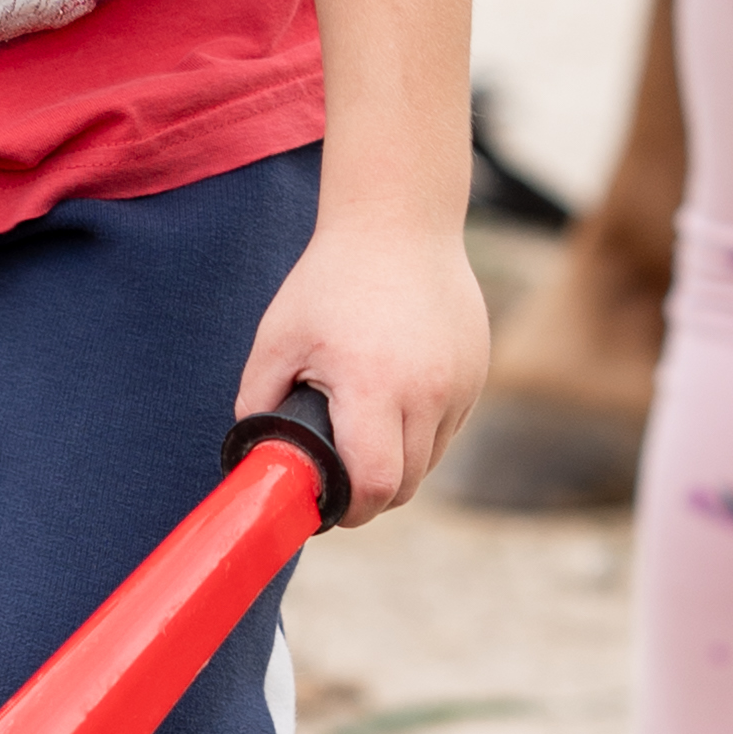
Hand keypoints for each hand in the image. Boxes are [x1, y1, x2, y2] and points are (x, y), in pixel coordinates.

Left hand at [232, 215, 490, 527]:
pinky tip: (395, 401)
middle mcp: (427, 392)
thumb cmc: (330, 281)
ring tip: (366, 430)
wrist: (399, 223)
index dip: (349, 510)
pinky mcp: (477, 373)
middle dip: (370, 493)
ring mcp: (460, 384)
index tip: (328, 505)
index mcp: (373, 386)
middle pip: (406, 485)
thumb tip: (255, 457)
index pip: (375, 486)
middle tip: (340, 477)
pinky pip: (449, 429)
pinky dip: (422, 432)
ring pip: (431, 461)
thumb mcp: (277, 339)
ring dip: (399, 463)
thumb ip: (256, 402)